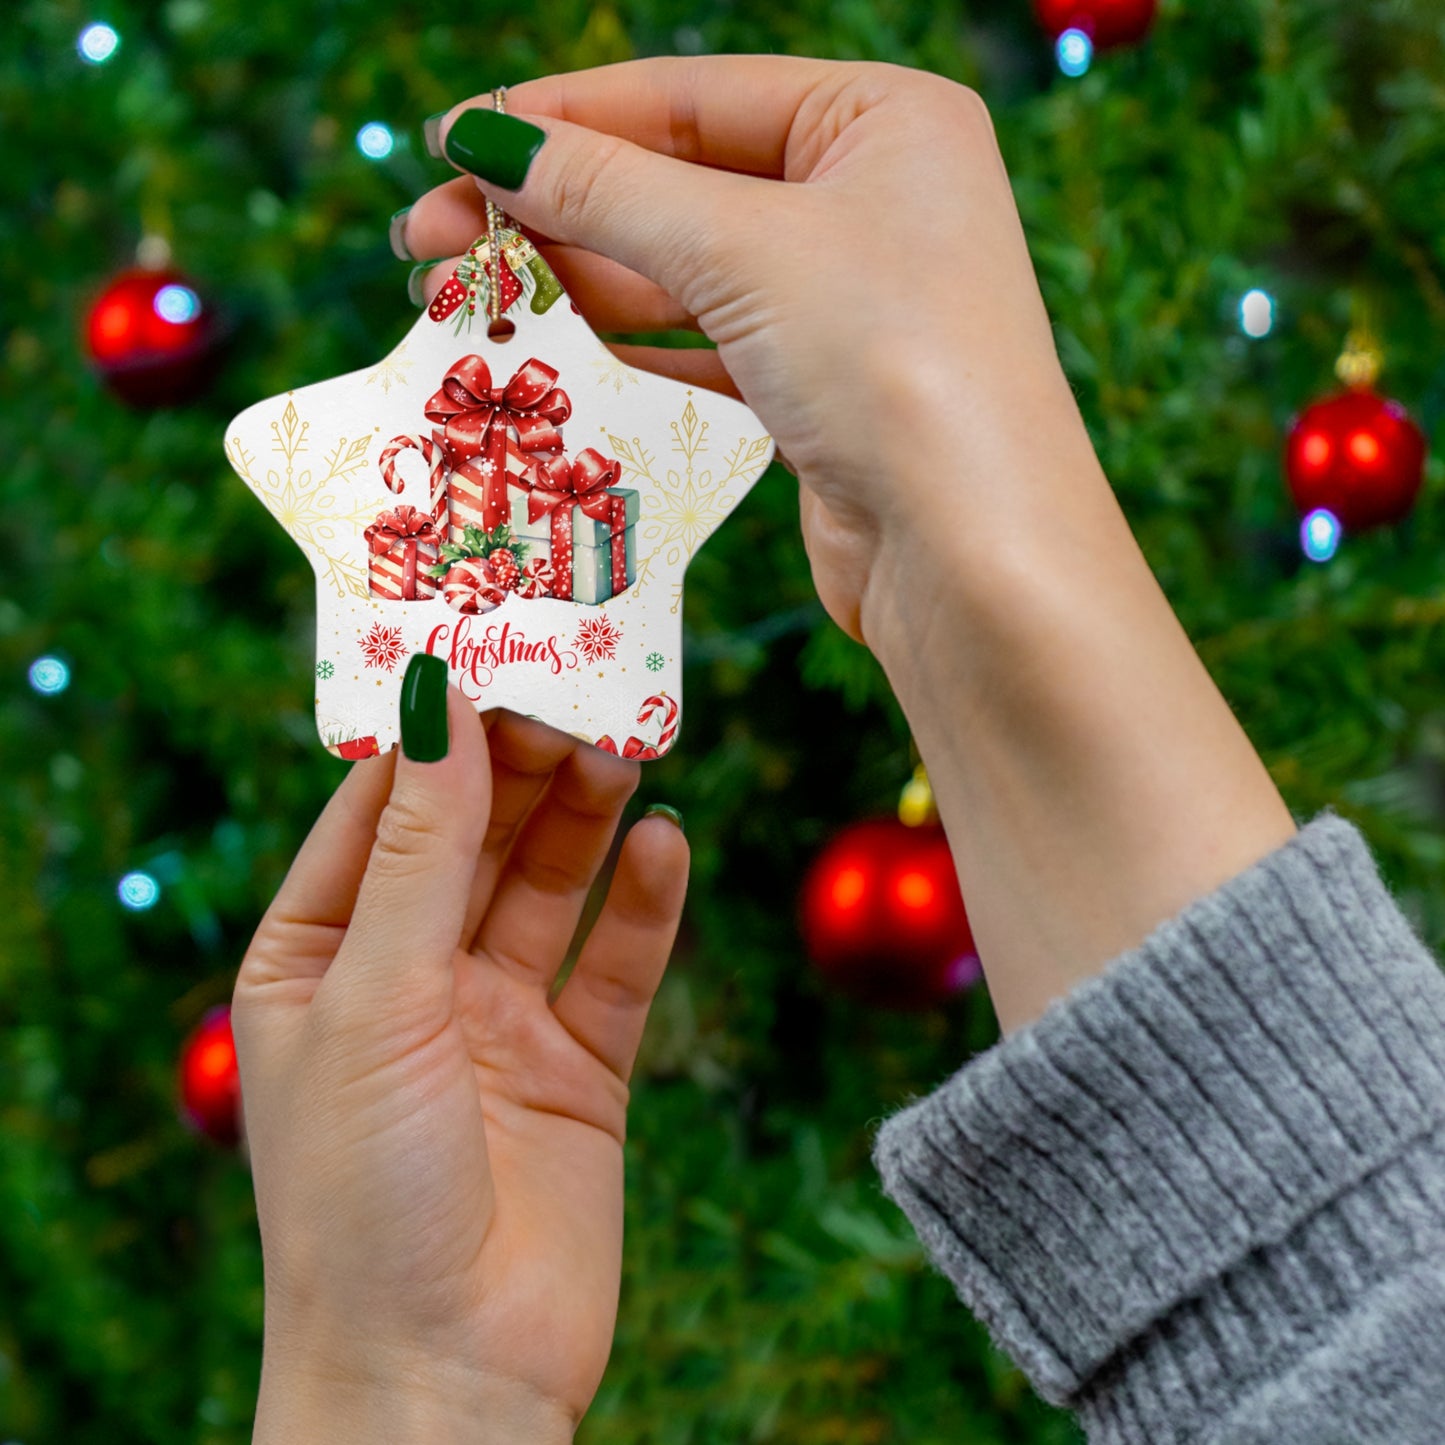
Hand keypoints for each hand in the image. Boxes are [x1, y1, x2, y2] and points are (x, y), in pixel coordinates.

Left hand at [233, 695, 687, 1441]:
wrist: (446, 1379)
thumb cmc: (363, 1195)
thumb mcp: (376, 997)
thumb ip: (419, 849)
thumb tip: (435, 701)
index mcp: (320, 958)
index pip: (377, 810)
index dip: (431, 730)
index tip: (488, 645)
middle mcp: (408, 979)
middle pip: (475, 836)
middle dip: (523, 764)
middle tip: (581, 689)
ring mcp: (498, 1022)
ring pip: (550, 886)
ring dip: (586, 818)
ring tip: (627, 748)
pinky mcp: (580, 1068)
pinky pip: (617, 964)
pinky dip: (644, 905)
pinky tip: (667, 846)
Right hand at [402, 59, 1294, 1032]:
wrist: (974, 557)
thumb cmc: (892, 364)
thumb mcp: (742, 250)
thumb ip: (607, 190)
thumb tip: (485, 138)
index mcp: (880, 120)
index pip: (688, 96)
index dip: (561, 118)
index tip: (451, 142)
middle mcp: (868, 199)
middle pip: (675, 184)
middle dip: (547, 211)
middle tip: (425, 240)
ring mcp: (844, 300)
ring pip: (678, 273)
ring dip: (569, 284)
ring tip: (454, 298)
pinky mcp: (818, 389)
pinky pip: (699, 347)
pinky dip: (621, 347)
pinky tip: (540, 353)